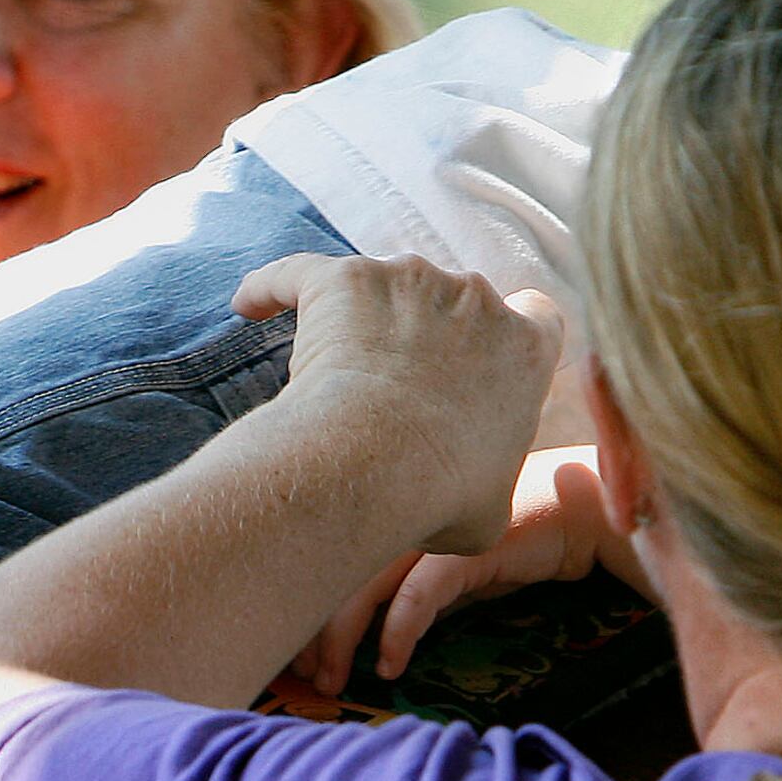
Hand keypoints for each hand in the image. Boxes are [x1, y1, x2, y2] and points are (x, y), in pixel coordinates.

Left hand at [230, 253, 562, 558]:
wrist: (378, 463)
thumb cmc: (441, 493)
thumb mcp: (492, 507)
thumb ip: (490, 475)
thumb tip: (470, 490)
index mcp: (526, 349)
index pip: (535, 316)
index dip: (506, 333)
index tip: (477, 356)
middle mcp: (475, 298)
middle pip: (455, 298)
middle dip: (430, 330)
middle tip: (396, 378)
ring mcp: (408, 278)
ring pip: (383, 284)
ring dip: (359, 313)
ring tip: (320, 356)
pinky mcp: (344, 278)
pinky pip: (297, 274)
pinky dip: (269, 288)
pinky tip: (246, 304)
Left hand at [296, 449, 613, 689]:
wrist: (582, 512)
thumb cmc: (516, 538)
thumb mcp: (454, 568)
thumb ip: (416, 588)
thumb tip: (374, 630)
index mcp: (394, 516)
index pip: (330, 559)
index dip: (306, 605)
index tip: (296, 650)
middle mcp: (406, 517)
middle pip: (334, 571)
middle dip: (311, 628)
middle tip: (301, 674)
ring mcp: (436, 528)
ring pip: (365, 583)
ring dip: (342, 638)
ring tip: (332, 680)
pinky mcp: (468, 546)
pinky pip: (419, 593)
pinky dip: (398, 632)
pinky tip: (390, 666)